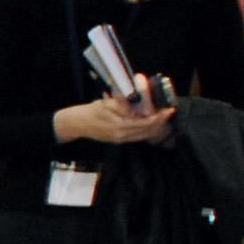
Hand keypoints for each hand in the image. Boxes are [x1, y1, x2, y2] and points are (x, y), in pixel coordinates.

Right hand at [52, 96, 175, 145]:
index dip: (159, 117)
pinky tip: (149, 124)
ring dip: (154, 127)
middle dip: (160, 123)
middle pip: (148, 132)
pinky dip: (145, 130)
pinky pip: (137, 136)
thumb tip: (141, 103)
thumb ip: (124, 105)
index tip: (169, 110)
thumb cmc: (89, 111)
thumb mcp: (107, 104)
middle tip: (168, 113)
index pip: (146, 123)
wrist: (74, 124)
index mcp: (119, 126)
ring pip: (144, 135)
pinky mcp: (117, 140)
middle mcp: (121, 135)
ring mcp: (119, 139)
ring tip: (162, 118)